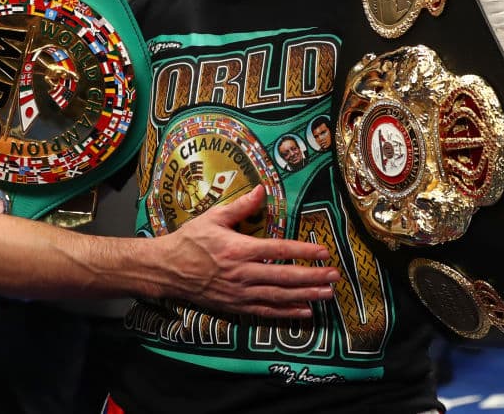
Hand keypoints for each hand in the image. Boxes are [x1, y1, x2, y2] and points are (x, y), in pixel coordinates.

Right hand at [165, 186, 339, 318]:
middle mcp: (242, 273)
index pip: (279, 249)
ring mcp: (239, 292)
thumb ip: (240, 206)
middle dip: (313, 276)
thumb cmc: (189, 240)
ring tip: (327, 294)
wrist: (167, 268)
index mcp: (238, 248)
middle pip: (285, 276)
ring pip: (279, 296)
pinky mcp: (235, 306)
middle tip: (335, 276)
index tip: (324, 251)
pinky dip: (286, 312)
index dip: (303, 251)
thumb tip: (262, 190)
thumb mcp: (213, 217)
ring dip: (306, 295)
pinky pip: (265, 311)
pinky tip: (304, 311)